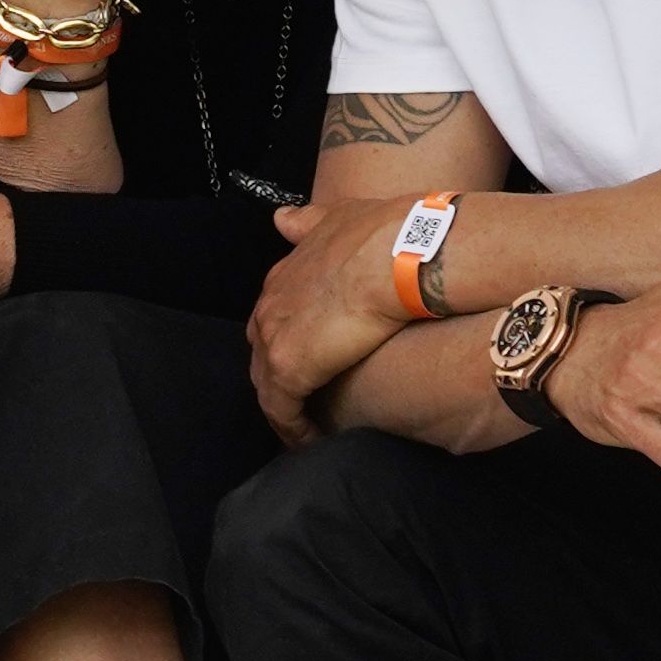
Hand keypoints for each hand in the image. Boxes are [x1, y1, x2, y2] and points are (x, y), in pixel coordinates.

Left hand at [248, 195, 416, 440]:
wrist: (397, 255)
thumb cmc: (382, 235)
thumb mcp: (337, 217)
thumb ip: (308, 222)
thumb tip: (282, 219)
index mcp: (282, 278)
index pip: (273, 319)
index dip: (287, 342)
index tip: (306, 360)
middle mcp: (269, 307)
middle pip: (263, 354)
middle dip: (279, 378)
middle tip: (303, 403)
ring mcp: (273, 339)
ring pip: (267, 387)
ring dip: (284, 409)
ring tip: (305, 430)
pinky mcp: (287, 370)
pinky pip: (281, 412)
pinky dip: (292, 429)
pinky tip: (309, 443)